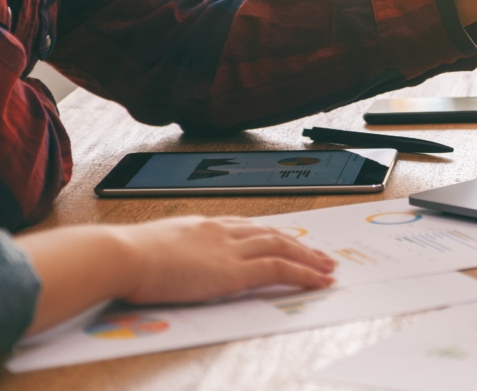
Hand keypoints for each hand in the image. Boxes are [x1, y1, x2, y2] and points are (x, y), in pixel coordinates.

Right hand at [18, 216, 335, 334]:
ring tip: (328, 268)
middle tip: (319, 254)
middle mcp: (222, 231)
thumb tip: (167, 261)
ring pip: (283, 247)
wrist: (120, 255)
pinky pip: (280, 269)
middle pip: (271, 233)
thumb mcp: (152, 247)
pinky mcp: (235, 271)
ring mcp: (231, 249)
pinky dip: (304, 274)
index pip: (247, 226)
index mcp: (203, 225)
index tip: (285, 239)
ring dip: (309, 258)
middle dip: (299, 243)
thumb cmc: (124, 256)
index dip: (270, 233)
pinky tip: (319, 281)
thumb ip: (169, 251)